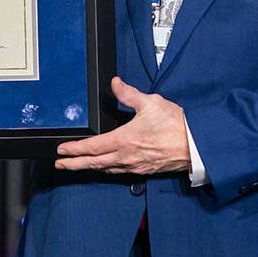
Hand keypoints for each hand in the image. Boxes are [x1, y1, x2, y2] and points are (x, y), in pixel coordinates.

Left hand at [54, 77, 188, 173]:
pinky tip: (105, 167)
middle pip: (94, 163)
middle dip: (74, 164)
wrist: (196, 145)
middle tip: (61, 164)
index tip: (62, 150)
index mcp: (125, 140)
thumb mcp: (151, 103)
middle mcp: (127, 156)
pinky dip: (107, 170)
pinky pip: (120, 172)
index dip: (74, 149)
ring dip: (89, 168)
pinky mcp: (145, 170)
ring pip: (106, 169)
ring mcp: (135, 166)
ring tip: (78, 166)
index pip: (92, 147)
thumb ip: (129, 94)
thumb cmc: (177, 126)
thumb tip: (115, 84)